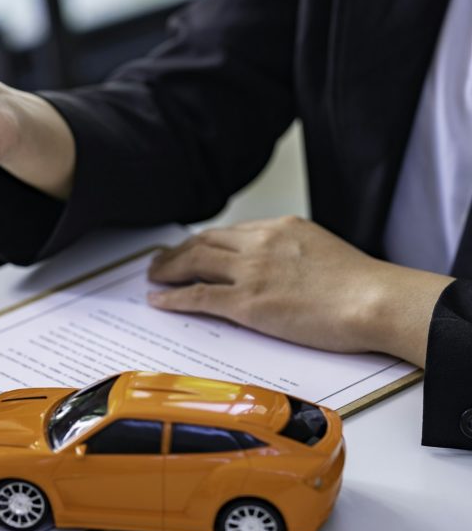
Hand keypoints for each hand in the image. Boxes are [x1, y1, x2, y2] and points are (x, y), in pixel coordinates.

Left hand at [146, 216, 454, 366]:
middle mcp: (260, 243)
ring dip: (168, 270)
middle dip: (177, 253)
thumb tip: (276, 268)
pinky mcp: (248, 302)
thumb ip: (291, 253)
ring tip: (154, 277)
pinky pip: (198, 296)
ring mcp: (251, 272)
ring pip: (195, 263)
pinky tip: (160, 300)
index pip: (229, 232)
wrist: (375, 300)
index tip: (191, 249)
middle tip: (161, 262)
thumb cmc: (362, 285)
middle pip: (204, 242)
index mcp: (280, 228)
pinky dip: (174, 297)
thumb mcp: (321, 251)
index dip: (203, 242)